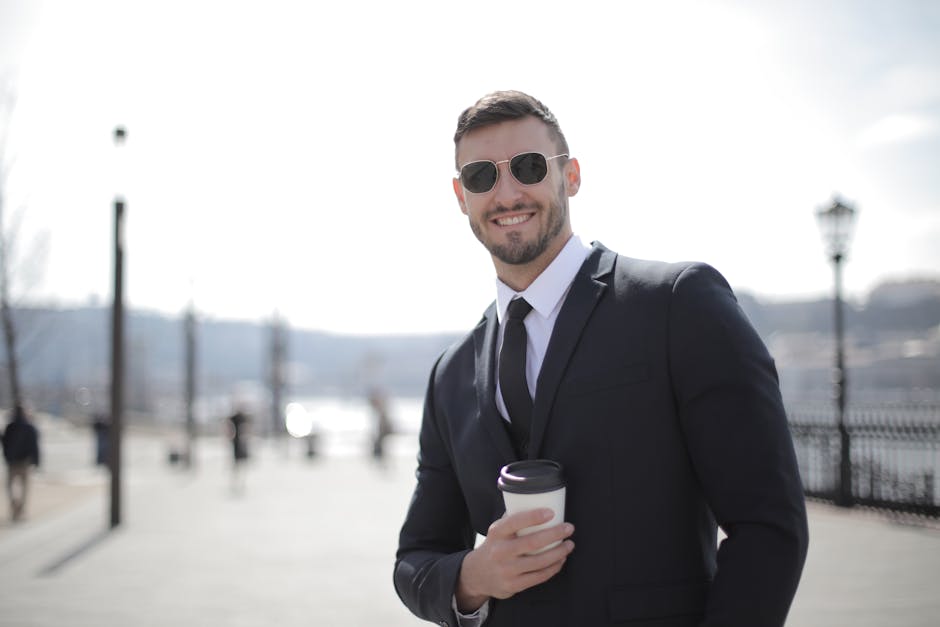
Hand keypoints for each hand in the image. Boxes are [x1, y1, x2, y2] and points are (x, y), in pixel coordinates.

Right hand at [455, 508, 574, 612]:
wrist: (477, 574)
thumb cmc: (495, 546)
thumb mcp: (497, 531)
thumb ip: (513, 520)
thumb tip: (539, 503)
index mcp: (497, 533)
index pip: (515, 522)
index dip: (534, 517)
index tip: (551, 513)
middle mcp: (500, 551)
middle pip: (532, 542)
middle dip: (555, 534)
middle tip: (568, 528)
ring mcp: (507, 570)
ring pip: (539, 562)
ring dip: (559, 552)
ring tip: (569, 545)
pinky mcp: (514, 585)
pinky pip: (539, 576)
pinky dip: (553, 568)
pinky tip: (560, 560)